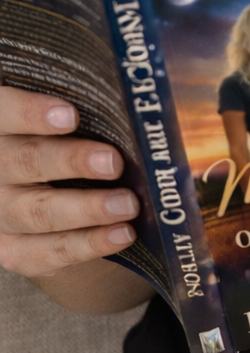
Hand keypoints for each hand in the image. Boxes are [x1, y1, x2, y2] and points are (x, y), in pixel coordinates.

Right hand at [0, 80, 137, 277]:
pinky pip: (48, 252)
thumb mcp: (62, 120)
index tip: (72, 116)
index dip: (32, 113)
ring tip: (128, 205)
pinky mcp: (14, 250)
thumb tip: (133, 99)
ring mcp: (0, 213)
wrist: (50, 190)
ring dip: (88, 209)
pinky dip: (89, 244)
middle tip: (114, 162)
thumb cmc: (66, 141)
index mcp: (0, 127)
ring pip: (38, 212)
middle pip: (26, 162)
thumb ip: (83, 109)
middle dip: (72, 162)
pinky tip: (122, 234)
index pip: (6, 112)